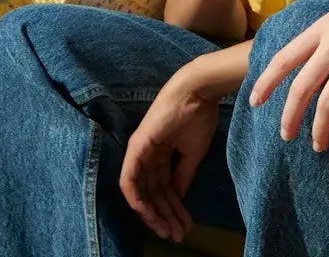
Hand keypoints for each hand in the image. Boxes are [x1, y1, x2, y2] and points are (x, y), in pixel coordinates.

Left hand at [119, 62, 227, 242]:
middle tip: (178, 235)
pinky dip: (138, 200)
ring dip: (155, 214)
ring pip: (141, 192)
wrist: (197, 93)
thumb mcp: (193, 153)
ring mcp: (139, 153)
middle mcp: (147, 156)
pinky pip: (130, 181)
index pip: (163, 188)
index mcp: (160, 155)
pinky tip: (149, 215)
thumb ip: (183, 175)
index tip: (185, 225)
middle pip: (153, 194)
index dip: (174, 209)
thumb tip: (179, 197)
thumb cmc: (198, 117)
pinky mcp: (135, 149)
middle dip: (165, 216)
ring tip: (171, 231)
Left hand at [249, 0, 328, 150]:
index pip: (284, 58)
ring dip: (319, 130)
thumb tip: (318, 53)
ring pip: (326, 103)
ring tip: (318, 145)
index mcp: (322, 29)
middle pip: (301, 88)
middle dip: (290, 116)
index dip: (267, 81)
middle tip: (286, 135)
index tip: (255, 101)